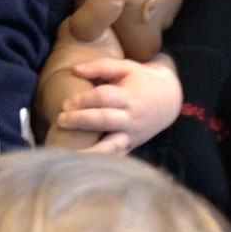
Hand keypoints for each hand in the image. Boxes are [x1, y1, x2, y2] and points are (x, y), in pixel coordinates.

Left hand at [55, 54, 180, 153]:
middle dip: (80, 120)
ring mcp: (132, 134)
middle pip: (104, 119)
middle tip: (60, 120)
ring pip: (110, 146)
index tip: (65, 103)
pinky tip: (81, 165)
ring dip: (89, 151)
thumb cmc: (142, 81)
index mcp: (130, 96)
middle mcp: (131, 117)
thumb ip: (102, 66)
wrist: (170, 100)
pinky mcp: (131, 146)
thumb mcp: (127, 67)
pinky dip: (99, 161)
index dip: (83, 99)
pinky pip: (114, 157)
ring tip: (68, 154)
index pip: (104, 97)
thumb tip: (75, 70)